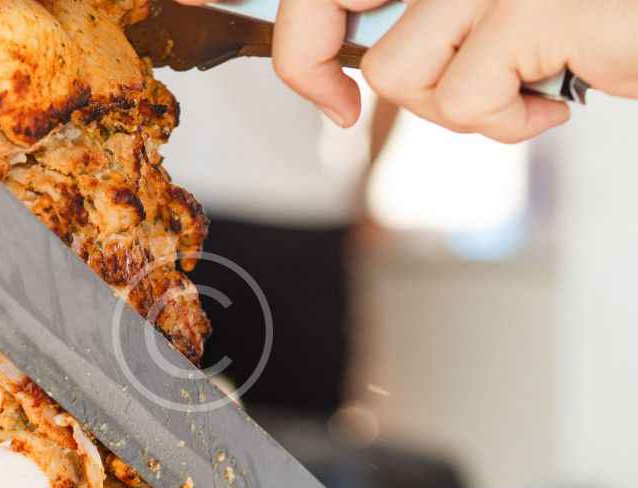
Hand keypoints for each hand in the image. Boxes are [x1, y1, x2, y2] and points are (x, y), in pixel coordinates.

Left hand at [174, 0, 637, 141]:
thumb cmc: (577, 15)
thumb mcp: (480, 8)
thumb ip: (414, 15)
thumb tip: (339, 66)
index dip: (280, 15)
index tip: (258, 43)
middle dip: (309, 67)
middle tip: (338, 108)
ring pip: (395, 72)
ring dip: (446, 108)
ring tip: (506, 90)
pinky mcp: (530, 1)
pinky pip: (461, 103)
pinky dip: (503, 127)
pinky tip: (548, 103)